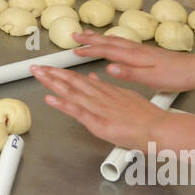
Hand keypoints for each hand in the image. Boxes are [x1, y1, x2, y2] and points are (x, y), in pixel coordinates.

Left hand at [31, 65, 168, 149]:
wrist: (159, 127)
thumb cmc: (147, 118)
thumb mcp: (126, 97)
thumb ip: (109, 90)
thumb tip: (93, 79)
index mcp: (107, 91)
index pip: (80, 80)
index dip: (63, 74)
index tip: (49, 68)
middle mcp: (100, 96)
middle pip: (72, 82)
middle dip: (52, 74)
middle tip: (36, 67)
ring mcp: (98, 108)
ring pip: (72, 92)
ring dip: (53, 83)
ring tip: (38, 75)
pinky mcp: (99, 122)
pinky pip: (78, 111)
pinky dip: (63, 104)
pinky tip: (50, 99)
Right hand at [70, 31, 194, 92]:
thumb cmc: (178, 76)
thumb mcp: (152, 79)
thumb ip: (129, 73)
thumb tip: (109, 68)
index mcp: (136, 56)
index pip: (107, 50)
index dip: (89, 49)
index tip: (75, 49)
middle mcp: (137, 50)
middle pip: (109, 41)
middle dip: (90, 38)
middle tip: (75, 35)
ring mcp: (142, 49)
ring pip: (116, 40)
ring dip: (100, 38)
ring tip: (89, 35)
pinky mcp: (148, 52)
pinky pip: (123, 43)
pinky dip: (112, 41)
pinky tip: (113, 44)